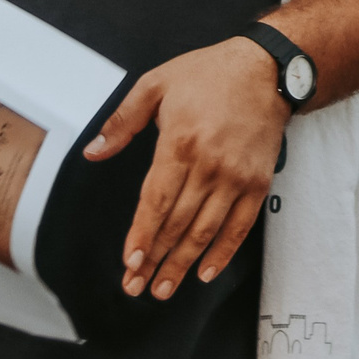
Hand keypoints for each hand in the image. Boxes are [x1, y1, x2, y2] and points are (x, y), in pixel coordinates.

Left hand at [85, 35, 288, 299]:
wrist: (266, 69)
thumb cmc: (208, 74)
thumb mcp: (156, 83)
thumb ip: (122, 121)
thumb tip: (92, 152)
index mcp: (180, 142)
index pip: (156, 201)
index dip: (142, 235)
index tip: (130, 262)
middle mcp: (209, 165)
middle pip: (177, 223)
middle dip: (155, 260)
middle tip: (136, 287)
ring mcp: (236, 177)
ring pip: (205, 231)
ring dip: (183, 264)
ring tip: (164, 289)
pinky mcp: (258, 183)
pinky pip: (240, 227)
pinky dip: (223, 253)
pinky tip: (205, 272)